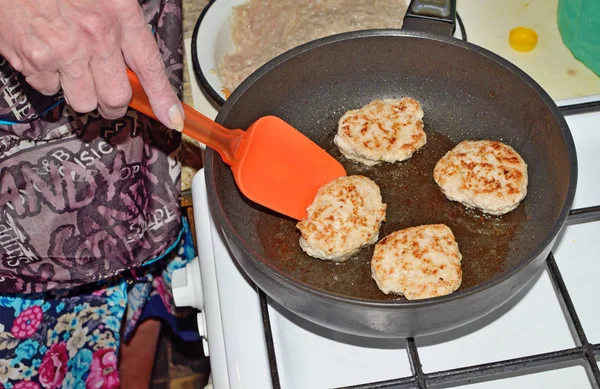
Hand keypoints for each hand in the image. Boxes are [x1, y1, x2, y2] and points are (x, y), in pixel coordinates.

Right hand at [0, 0, 183, 129]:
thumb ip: (123, 21)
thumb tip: (135, 57)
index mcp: (118, 12)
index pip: (150, 67)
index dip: (164, 98)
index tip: (173, 118)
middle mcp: (93, 36)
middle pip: (116, 98)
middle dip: (116, 103)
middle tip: (113, 96)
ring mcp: (61, 50)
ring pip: (83, 101)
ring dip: (84, 94)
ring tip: (76, 71)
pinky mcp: (31, 58)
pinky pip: (48, 89)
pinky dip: (51, 80)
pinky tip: (50, 58)